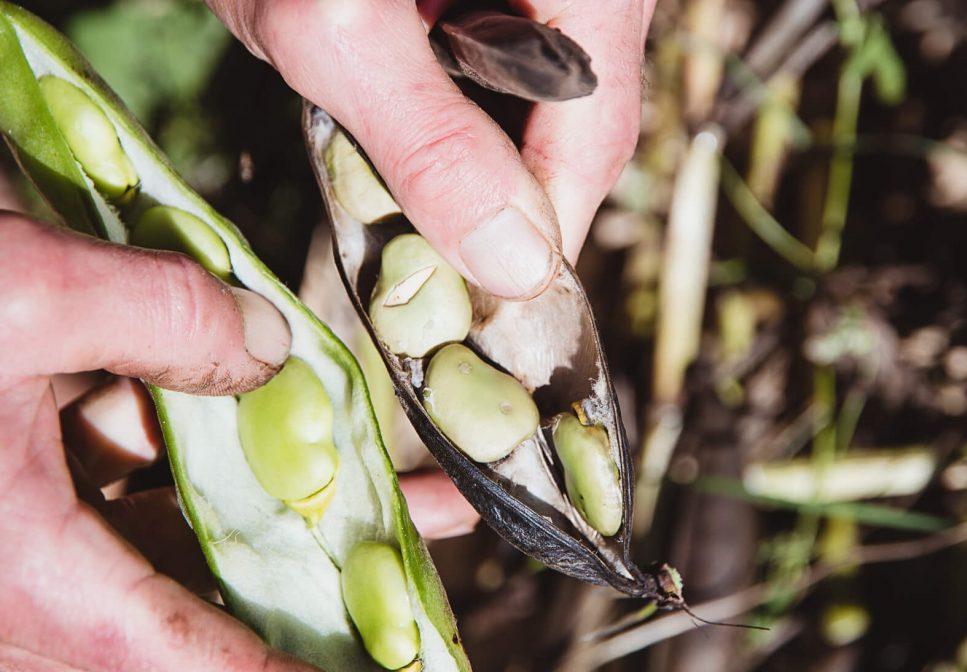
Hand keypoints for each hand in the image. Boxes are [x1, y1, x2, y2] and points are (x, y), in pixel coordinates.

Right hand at [0, 212, 470, 671]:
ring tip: (401, 471)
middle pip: (242, 610)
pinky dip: (211, 447)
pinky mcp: (23, 488)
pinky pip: (146, 483)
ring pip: (200, 537)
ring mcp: (41, 543)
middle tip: (445, 540)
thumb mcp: (10, 300)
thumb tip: (266, 349)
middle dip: (351, 582)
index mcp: (56, 595)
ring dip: (299, 503)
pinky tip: (265, 388)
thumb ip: (161, 317)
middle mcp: (57, 591)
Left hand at [208, 0, 654, 288]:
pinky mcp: (512, 1)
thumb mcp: (337, 25)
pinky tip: (415, 142)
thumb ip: (430, 144)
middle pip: (581, 129)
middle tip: (450, 276)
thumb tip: (519, 267)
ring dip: (488, 172)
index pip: (594, 137)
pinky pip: (514, 79)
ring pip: (549, 110)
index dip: (546, 237)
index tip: (497, 310)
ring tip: (422, 208)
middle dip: (514, 208)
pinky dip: (466, 126)